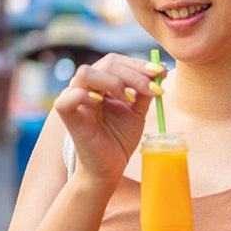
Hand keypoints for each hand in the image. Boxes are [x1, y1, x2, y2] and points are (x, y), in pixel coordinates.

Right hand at [52, 54, 163, 186]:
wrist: (110, 168)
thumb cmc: (120, 140)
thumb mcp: (137, 112)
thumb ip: (144, 91)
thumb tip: (162, 70)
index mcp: (101, 84)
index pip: (115, 61)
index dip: (138, 64)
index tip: (161, 72)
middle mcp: (86, 88)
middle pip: (106, 64)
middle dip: (134, 73)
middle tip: (154, 87)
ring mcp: (74, 100)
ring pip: (86, 73)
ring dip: (114, 82)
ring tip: (129, 100)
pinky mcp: (68, 117)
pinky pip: (69, 97)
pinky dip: (86, 96)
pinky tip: (104, 103)